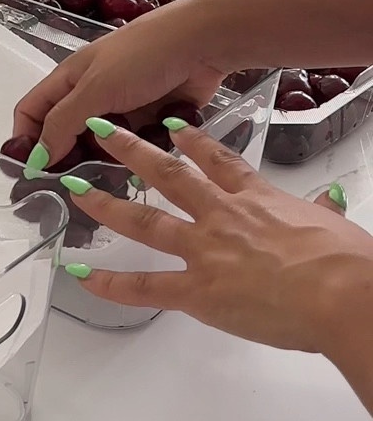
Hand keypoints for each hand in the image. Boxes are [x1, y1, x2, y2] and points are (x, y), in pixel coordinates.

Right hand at [13, 0, 231, 166]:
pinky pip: (135, 148)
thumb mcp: (94, 89)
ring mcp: (123, 109)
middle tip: (77, 183)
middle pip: (67, 135)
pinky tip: (144, 165)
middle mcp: (92, 95)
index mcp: (70, 80)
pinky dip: (138, 155)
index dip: (26, 140)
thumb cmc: (141, 59)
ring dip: (107, 160)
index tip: (33, 174)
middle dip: (70, 158)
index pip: (32, 112)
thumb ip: (63, 124)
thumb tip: (36, 159)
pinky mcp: (151, 121)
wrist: (202, 44)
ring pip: (103, 147)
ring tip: (116, 172)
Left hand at [63, 120, 372, 371]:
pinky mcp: (198, 291)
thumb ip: (322, 213)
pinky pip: (145, 287)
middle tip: (102, 130)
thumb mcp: (335, 227)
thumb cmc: (347, 263)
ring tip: (75, 189)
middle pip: (170, 176)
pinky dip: (110, 282)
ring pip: (146, 221)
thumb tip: (329, 204)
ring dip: (106, 205)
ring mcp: (205, 250)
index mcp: (258, 199)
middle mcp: (223, 216)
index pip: (220, 162)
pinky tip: (82, 274)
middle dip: (132, 150)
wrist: (341, 293)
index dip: (195, 143)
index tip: (175, 127)